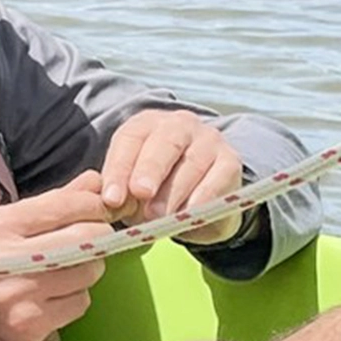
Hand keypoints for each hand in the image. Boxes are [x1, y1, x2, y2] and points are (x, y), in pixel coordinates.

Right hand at [0, 172, 113, 340]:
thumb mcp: (0, 226)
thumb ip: (50, 203)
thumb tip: (95, 180)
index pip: (66, 205)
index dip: (94, 206)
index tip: (97, 211)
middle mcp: (8, 258)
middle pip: (87, 237)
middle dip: (98, 237)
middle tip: (89, 241)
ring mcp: (20, 294)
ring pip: (89, 271)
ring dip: (86, 269)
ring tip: (64, 270)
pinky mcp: (31, 324)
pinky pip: (80, 302)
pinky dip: (74, 298)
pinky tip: (53, 296)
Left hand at [99, 110, 242, 243]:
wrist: (196, 204)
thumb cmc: (154, 190)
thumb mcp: (131, 189)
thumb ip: (121, 193)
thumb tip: (110, 203)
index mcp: (146, 124)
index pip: (129, 140)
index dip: (119, 169)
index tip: (112, 199)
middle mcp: (178, 125)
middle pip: (163, 143)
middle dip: (149, 170)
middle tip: (139, 194)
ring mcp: (208, 140)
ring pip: (192, 162)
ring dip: (174, 191)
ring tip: (158, 216)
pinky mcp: (231, 160)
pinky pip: (218, 177)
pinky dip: (203, 197)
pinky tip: (189, 214)